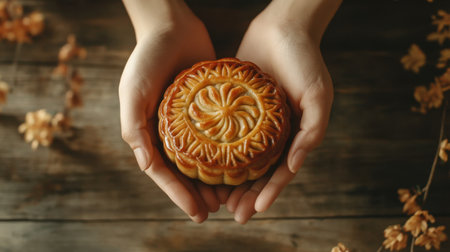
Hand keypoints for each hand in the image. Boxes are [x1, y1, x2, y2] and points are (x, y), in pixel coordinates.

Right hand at [119, 0, 229, 222]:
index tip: (198, 213)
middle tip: (218, 209)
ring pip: (204, 158)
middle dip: (199, 193)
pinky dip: (227, 152)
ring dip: (215, 179)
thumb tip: (147, 167)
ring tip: (231, 196)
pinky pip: (219, 135)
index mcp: (149, 133)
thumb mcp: (132, 92)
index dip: (179, 195)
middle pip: (185, 171)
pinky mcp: (209, 109)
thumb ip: (135, 129)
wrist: (171, 25)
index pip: (164, 173)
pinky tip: (241, 164)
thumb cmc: (147, 57)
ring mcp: (190, 121)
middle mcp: (170, 131)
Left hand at [226, 0, 339, 223]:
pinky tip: (204, 164)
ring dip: (230, 180)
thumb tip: (295, 166)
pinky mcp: (234, 107)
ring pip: (239, 158)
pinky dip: (216, 151)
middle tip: (232, 213)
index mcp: (294, 134)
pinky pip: (224, 133)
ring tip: (216, 199)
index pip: (281, 172)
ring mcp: (253, 121)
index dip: (270, 192)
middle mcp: (272, 132)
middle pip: (258, 171)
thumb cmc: (305, 60)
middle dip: (247, 194)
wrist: (283, 27)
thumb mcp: (318, 96)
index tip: (255, 210)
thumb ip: (311, 132)